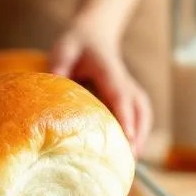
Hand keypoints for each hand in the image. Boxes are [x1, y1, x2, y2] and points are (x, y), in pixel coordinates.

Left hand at [50, 20, 151, 154]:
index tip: (127, 137)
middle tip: (130, 159)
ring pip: (143, 113)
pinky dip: (140, 132)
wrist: (94, 34)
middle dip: (137, 133)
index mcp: (109, 70)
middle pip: (138, 108)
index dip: (124, 116)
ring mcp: (130, 87)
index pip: (120, 95)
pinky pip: (140, 114)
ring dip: (141, 135)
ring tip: (133, 160)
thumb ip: (59, 66)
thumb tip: (53, 85)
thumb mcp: (64, 50)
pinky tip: (132, 151)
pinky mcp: (130, 95)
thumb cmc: (77, 44)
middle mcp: (125, 80)